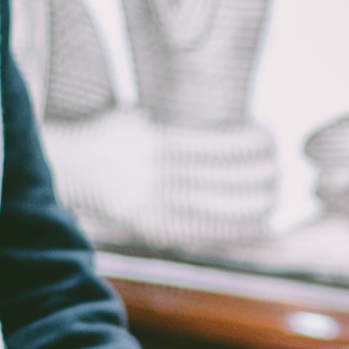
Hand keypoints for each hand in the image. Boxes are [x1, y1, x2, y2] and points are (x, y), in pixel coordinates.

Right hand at [40, 109, 278, 248]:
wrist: (69, 167)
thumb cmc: (112, 137)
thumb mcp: (140, 117)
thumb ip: (176, 124)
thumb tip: (233, 136)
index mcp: (152, 141)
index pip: (212, 145)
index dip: (246, 144)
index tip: (268, 139)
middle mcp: (152, 174)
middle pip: (217, 178)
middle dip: (255, 176)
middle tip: (279, 169)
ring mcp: (150, 204)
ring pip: (212, 208)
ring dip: (250, 204)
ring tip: (275, 196)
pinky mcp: (150, 226)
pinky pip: (200, 231)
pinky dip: (232, 230)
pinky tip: (257, 225)